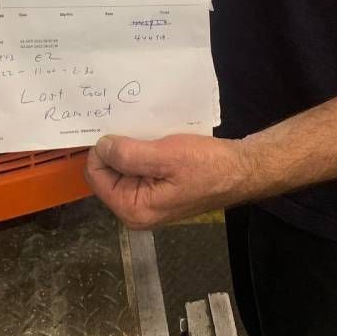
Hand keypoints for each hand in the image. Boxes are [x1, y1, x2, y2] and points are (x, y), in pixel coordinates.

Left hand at [83, 133, 257, 229]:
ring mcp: (146, 198)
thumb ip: (129, 155)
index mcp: (132, 209)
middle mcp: (135, 209)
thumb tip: (100, 146)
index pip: (95, 175)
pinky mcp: (157, 187)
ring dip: (131, 145)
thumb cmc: (207, 166)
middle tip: (135, 126)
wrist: (241, 170)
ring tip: (147, 129)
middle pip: (106, 171)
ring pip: (122, 165)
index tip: (118, 128)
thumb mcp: (166, 157)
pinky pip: (139, 164)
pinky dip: (143, 148)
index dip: (102, 150)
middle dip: (117, 148)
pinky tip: (156, 136)